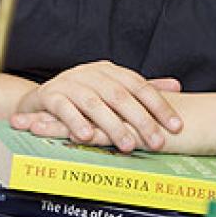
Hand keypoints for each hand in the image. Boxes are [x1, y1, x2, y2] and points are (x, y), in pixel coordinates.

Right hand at [10, 61, 181, 151]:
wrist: (39, 99)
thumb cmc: (80, 97)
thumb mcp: (111, 90)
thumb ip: (141, 90)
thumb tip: (176, 86)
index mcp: (109, 70)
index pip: (139, 85)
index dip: (159, 105)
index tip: (176, 126)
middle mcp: (90, 73)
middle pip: (119, 95)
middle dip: (140, 120)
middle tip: (157, 142)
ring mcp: (69, 83)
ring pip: (94, 103)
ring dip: (112, 125)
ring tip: (128, 145)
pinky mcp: (50, 96)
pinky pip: (64, 108)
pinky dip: (77, 122)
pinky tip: (88, 137)